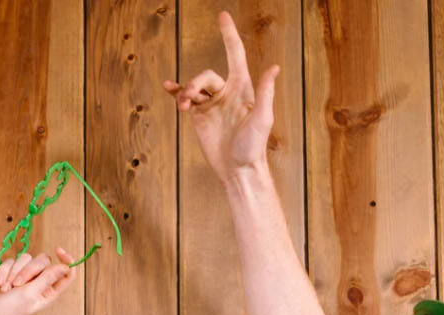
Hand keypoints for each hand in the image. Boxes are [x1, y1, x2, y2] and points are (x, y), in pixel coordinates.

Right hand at [0, 248, 76, 314]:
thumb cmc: (8, 310)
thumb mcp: (30, 294)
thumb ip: (47, 278)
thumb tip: (65, 267)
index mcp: (49, 292)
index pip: (66, 273)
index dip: (66, 260)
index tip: (58, 250)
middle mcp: (39, 283)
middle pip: (44, 261)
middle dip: (28, 269)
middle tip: (18, 284)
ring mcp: (24, 277)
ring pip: (26, 258)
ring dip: (14, 272)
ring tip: (6, 288)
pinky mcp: (10, 272)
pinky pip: (11, 261)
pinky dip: (4, 271)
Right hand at [162, 11, 280, 182]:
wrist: (238, 170)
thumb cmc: (254, 146)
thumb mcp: (262, 118)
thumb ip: (265, 92)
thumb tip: (274, 68)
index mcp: (242, 88)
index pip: (234, 54)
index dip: (229, 35)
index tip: (222, 15)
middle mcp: (226, 92)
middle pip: (205, 76)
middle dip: (195, 84)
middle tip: (190, 100)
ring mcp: (212, 104)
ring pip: (194, 87)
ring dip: (185, 92)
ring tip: (183, 105)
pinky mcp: (200, 118)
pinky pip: (185, 100)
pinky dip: (177, 92)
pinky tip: (168, 88)